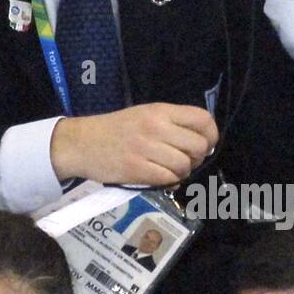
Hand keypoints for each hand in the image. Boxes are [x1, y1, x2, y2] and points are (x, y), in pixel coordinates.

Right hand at [50, 103, 218, 185]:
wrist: (82, 143)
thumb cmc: (116, 129)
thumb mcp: (145, 114)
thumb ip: (173, 124)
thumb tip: (203, 143)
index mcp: (160, 111)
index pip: (202, 120)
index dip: (211, 135)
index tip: (206, 144)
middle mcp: (156, 127)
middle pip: (198, 146)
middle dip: (197, 158)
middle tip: (185, 160)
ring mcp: (146, 149)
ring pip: (184, 166)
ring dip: (182, 172)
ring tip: (170, 170)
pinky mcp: (136, 169)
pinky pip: (168, 179)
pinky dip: (169, 182)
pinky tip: (160, 177)